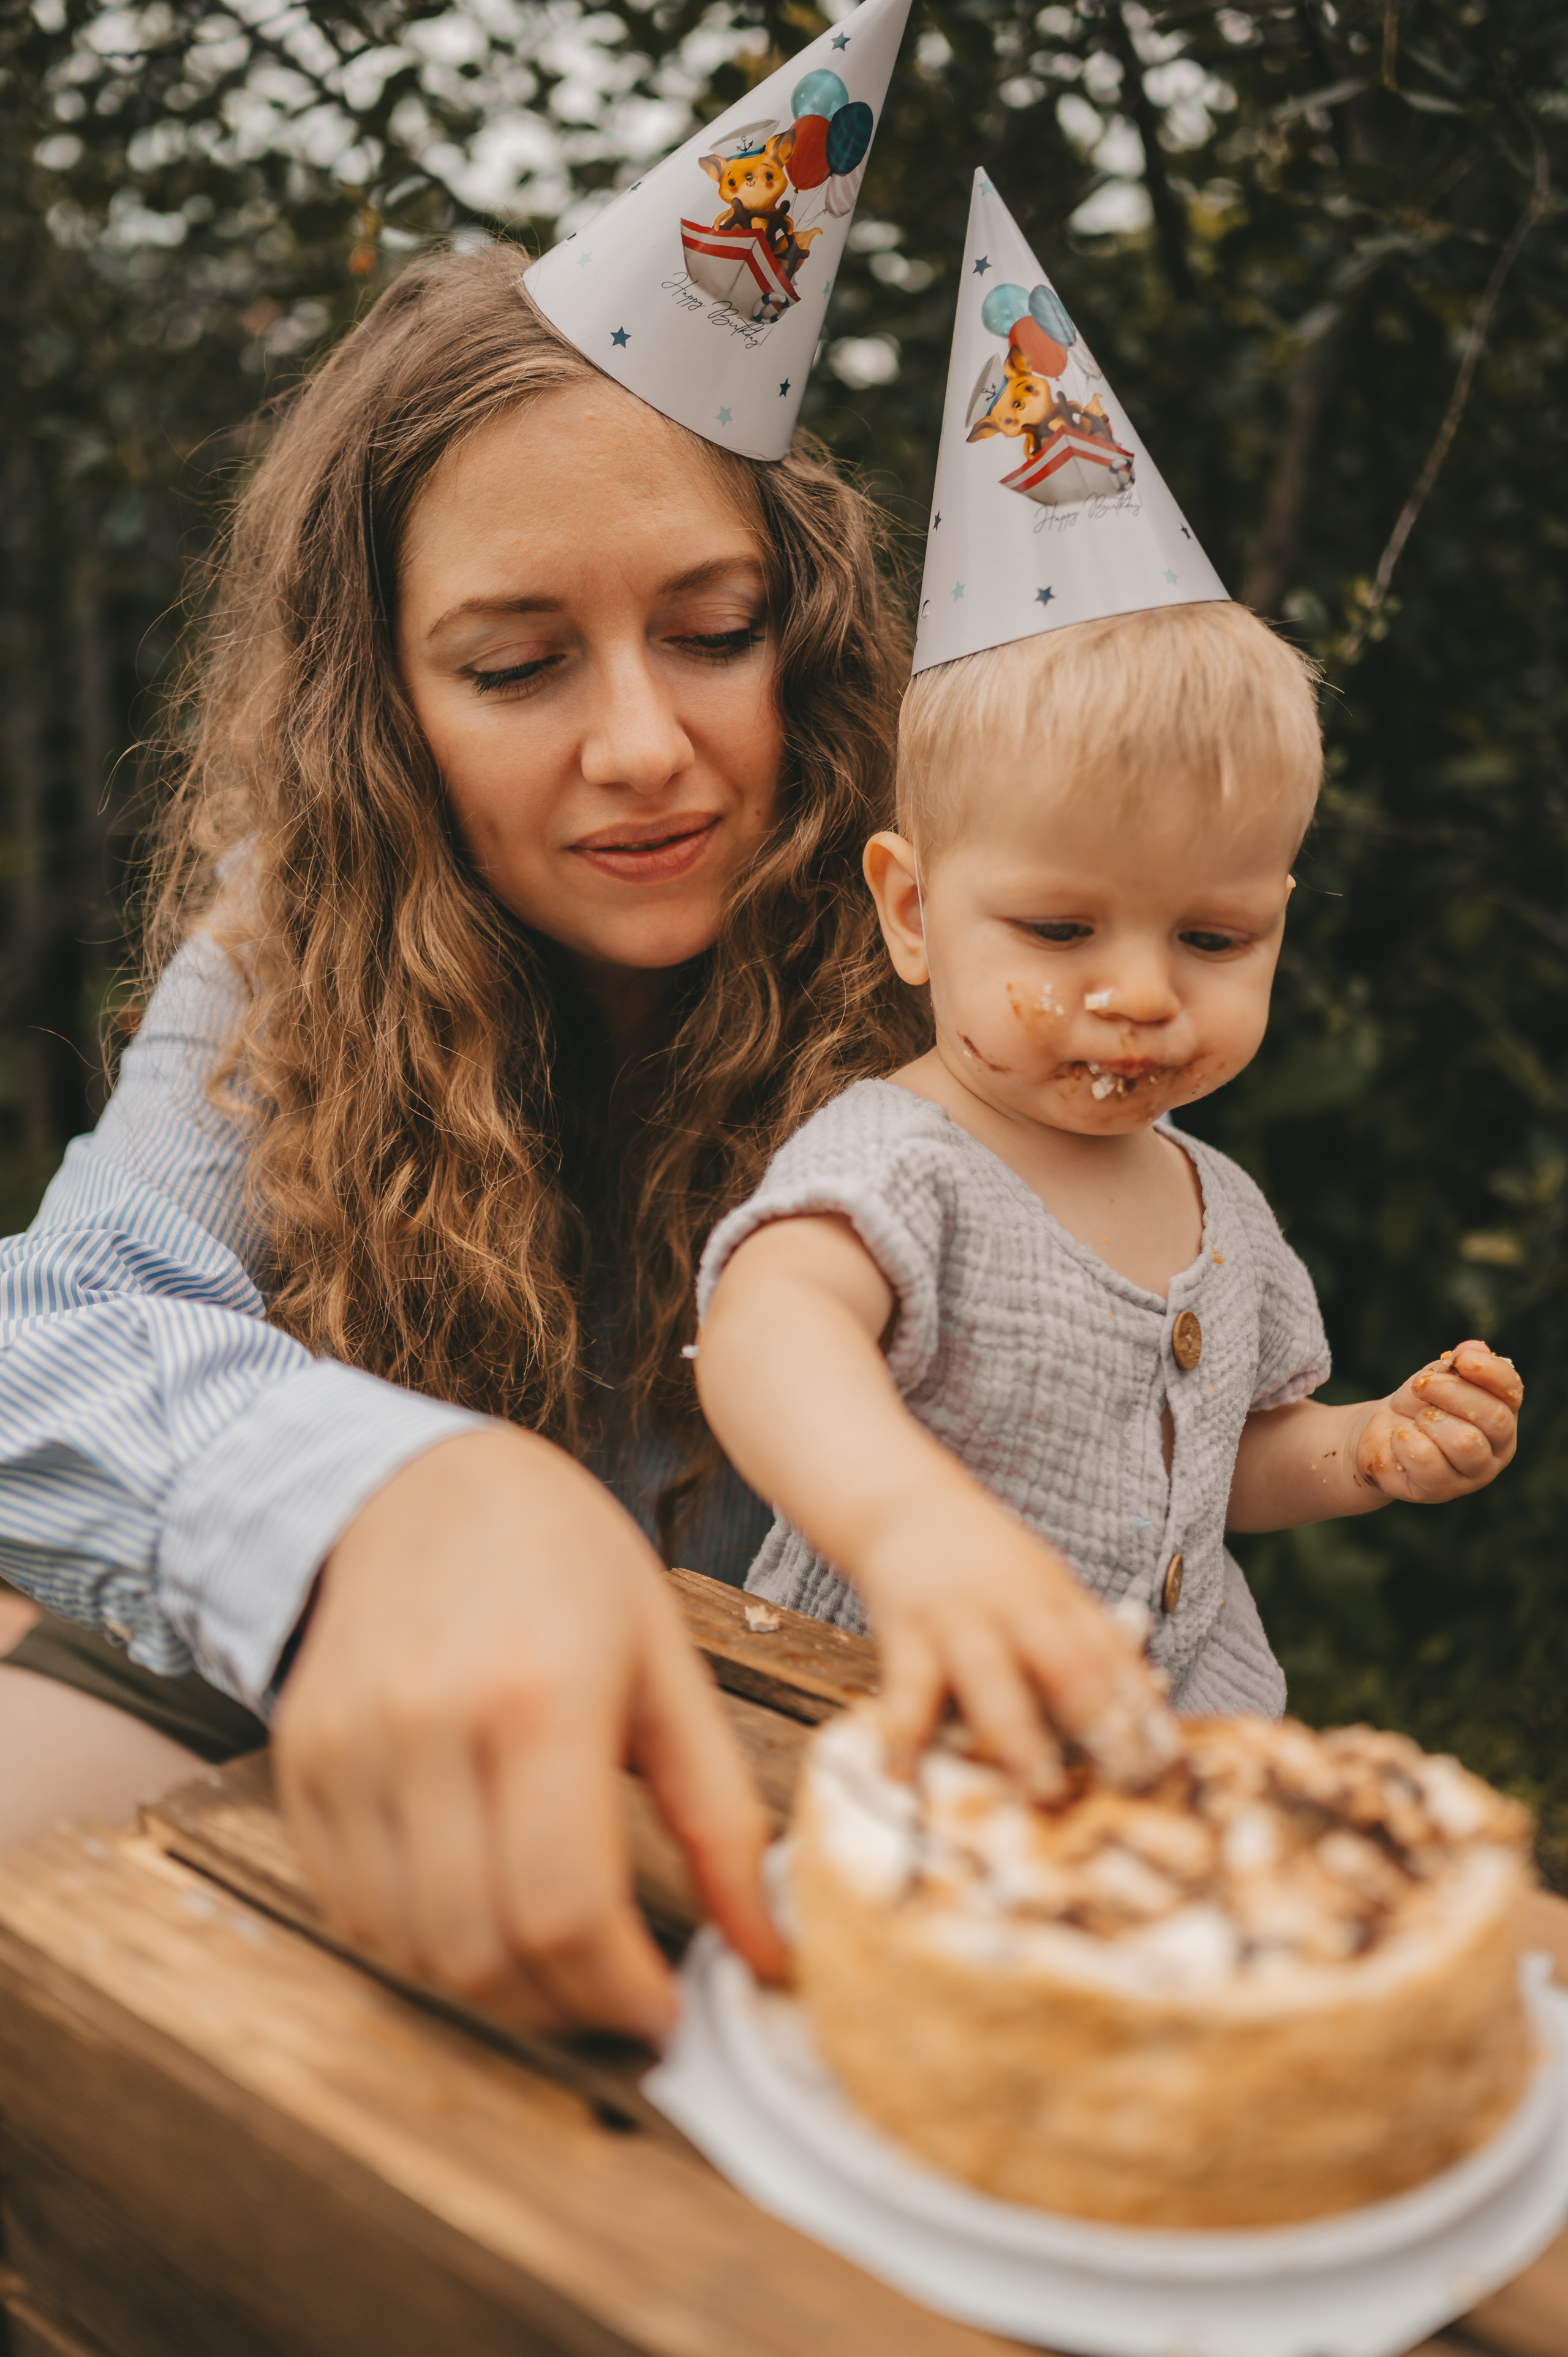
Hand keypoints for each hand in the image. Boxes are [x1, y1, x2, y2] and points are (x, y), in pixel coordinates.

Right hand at [271, 1428, 783, 2044]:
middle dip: (562, 2005)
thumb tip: (768, 1949)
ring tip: (554, 1953)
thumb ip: (721, 1815)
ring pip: (411, 1947)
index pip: (566, 1908)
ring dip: (492, 1984)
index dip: (620, 1993)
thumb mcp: (669, 1666)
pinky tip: (478, 1904)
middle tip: (614, 1992)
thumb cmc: (564, 1564)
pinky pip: (351, 1909)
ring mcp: (351, 1745)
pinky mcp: (302, 1763)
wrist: (423, 1482)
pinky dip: (420, 1941)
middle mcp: (430, 1723)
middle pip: (482, 1947)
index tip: (666, 2011)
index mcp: (540, 1693)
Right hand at [855, 1487, 1176, 1798]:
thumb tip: (1151, 1691)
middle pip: (1067, 1664)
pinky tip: (905, 1776)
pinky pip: (907, 1688)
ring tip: (1038, 1788)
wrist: (906, 1504)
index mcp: (1057, 1598)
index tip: (1167, 1757)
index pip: (1112, 1651)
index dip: (1141, 1705)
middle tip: (1122, 1781)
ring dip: (1018, 1737)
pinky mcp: (905, 1632)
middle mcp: (1015, 1607)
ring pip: (993, 1679)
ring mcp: (959, 1619)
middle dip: (1098, 1725)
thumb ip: (1088, 1634)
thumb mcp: (1046, 1584)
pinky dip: (905, 1733)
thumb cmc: (987, 1560)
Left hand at [1351, 1339, 1521, 1503]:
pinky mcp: (1442, 1490)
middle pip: (1493, 1418)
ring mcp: (1474, 1474)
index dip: (1491, 1372)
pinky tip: (1401, 1438)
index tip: (1462, 1358)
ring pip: (1466, 1443)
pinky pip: (1429, 1462)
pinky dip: (1407, 1442)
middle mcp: (1498, 1447)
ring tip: (1417, 1418)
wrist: (1381, 1434)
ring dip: (1431, 1421)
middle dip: (1451, 1393)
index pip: (1512, 1391)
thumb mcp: (1435, 1378)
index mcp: (1504, 1412)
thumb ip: (1456, 1366)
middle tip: (1421, 1385)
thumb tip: (1476, 1348)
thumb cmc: (1417, 1404)